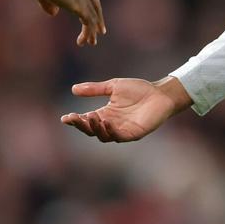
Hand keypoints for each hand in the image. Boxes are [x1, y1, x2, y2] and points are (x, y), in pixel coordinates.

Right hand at [25, 0, 104, 46]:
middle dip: (98, 20)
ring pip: (93, 18)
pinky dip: (87, 34)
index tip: (94, 16)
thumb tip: (54, 13)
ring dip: (92, 31)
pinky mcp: (81, 7)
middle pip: (96, 7)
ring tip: (91, 42)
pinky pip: (88, 24)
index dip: (93, 7)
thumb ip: (48, 3)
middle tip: (100, 31)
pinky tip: (81, 42)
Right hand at [61, 77, 191, 141]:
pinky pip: (118, 137)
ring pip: (102, 136)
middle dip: (81, 125)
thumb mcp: (113, 86)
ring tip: (90, 116)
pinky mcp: (133, 134)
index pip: (86, 120)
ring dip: (94, 128)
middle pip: (91, 130)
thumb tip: (73, 89)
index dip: (75, 120)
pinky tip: (105, 122)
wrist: (159, 93)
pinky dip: (110, 131)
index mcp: (105, 113)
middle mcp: (111, 124)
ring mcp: (121, 130)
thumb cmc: (138, 89)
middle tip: (73, 118)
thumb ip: (94, 89)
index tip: (65, 118)